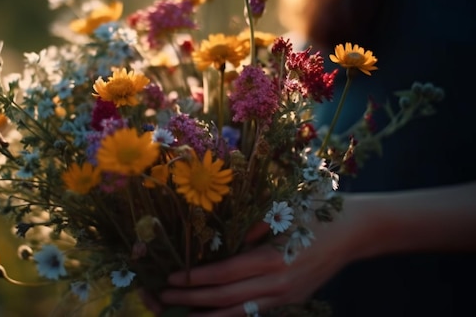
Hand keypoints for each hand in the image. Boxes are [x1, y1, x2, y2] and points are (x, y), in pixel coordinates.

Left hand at [157, 204, 367, 316]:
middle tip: (165, 298)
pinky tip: (214, 314)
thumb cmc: (315, 212)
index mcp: (273, 259)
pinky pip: (255, 312)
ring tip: (183, 316)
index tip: (172, 279)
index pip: (226, 274)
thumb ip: (248, 229)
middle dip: (193, 299)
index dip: (197, 278)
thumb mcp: (280, 212)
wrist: (355, 231)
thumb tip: (219, 245)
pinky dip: (232, 315)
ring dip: (209, 315)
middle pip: (227, 297)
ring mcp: (287, 296)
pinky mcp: (292, 300)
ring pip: (240, 312)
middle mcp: (279, 284)